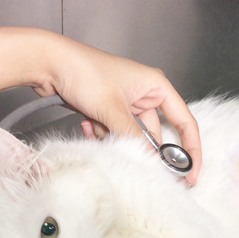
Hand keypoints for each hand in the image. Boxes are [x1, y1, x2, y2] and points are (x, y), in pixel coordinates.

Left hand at [32, 33, 201, 184]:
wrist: (48, 63)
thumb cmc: (83, 71)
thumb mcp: (112, 109)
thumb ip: (133, 138)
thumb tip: (150, 161)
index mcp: (156, 86)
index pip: (184, 122)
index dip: (190, 149)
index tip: (190, 173)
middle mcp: (145, 93)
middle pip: (156, 133)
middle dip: (142, 147)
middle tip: (141, 165)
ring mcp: (126, 103)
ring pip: (131, 136)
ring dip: (114, 138)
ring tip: (97, 126)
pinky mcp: (108, 110)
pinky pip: (114, 132)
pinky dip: (102, 133)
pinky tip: (87, 123)